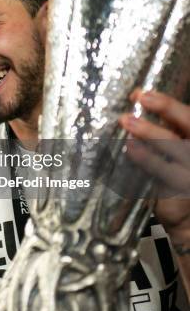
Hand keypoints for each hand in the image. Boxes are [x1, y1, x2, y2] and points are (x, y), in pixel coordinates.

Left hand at [119, 89, 189, 240]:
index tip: (142, 94)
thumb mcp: (175, 148)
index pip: (189, 116)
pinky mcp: (183, 189)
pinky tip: (130, 149)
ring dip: (149, 131)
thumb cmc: (179, 173)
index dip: (168, 103)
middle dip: (167, 107)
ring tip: (126, 121)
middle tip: (141, 98)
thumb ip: (163, 127)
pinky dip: (146, 158)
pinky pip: (162, 170)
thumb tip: (136, 100)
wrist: (187, 215)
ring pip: (174, 144)